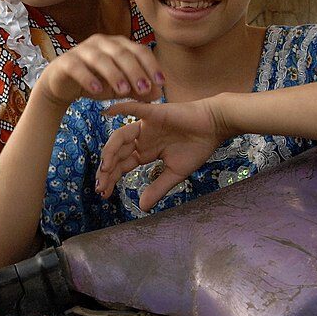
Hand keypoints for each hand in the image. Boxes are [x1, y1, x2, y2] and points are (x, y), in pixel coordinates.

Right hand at [37, 34, 163, 108]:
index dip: (151, 65)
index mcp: (118, 45)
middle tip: (144, 89)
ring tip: (123, 91)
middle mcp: (102, 43)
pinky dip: (88, 78)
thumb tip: (159, 94)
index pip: (139, 50)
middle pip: (122, 53)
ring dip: (114, 74)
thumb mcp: (119, 88)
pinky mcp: (66, 61)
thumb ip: (137, 90)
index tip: (160, 83)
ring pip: (101, 58)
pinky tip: (97, 91)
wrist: (62, 85)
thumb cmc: (95, 82)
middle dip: (135, 71)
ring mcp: (83, 50)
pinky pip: (78, 67)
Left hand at [97, 99, 223, 209]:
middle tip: (100, 186)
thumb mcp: (175, 173)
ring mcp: (146, 125)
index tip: (103, 193)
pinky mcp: (155, 113)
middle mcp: (141, 139)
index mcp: (144, 152)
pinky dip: (121, 107)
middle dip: (107, 170)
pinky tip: (106, 112)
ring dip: (110, 151)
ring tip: (106, 167)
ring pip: (120, 136)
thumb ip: (158, 188)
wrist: (216, 127)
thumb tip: (142, 208)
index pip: (121, 166)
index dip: (111, 179)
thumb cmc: (197, 148)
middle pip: (117, 154)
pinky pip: (135, 108)